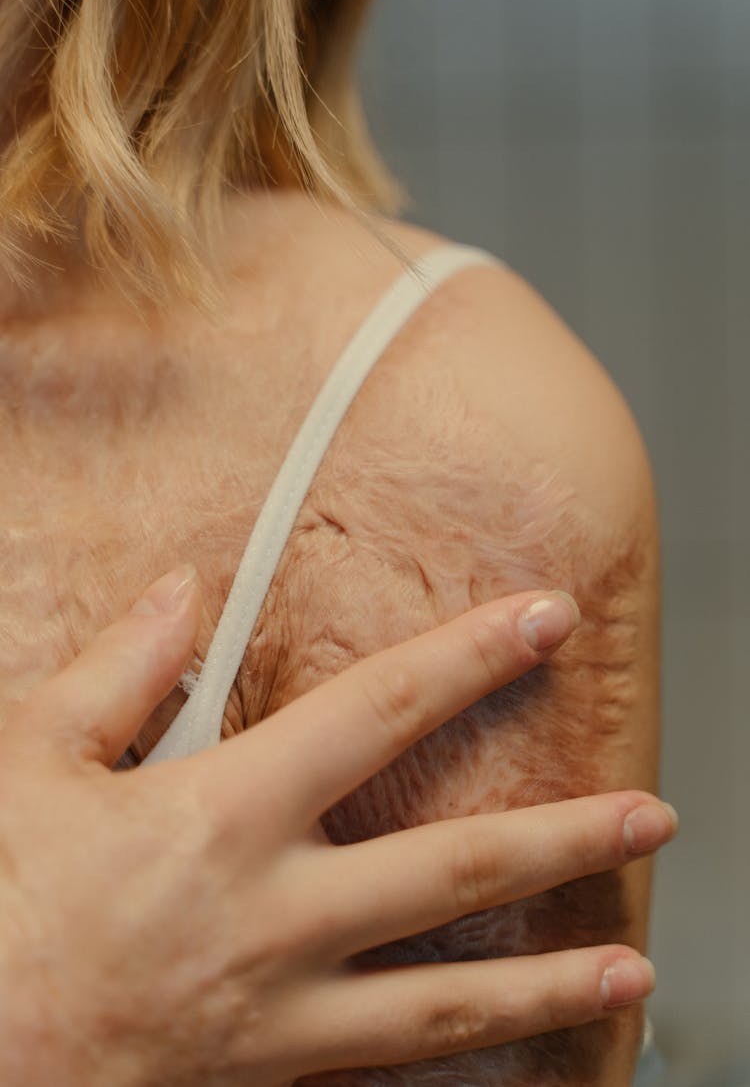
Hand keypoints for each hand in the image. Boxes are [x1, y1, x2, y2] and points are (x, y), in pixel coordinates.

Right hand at [0, 568, 676, 1086]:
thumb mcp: (29, 761)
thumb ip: (117, 668)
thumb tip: (182, 590)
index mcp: (225, 814)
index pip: (380, 709)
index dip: (472, 655)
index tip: (545, 620)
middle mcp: (276, 913)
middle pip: (454, 867)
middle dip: (564, 835)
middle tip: (652, 815)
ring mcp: (283, 1010)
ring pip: (445, 997)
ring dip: (550, 981)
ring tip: (633, 967)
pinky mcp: (270, 1076)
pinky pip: (384, 1068)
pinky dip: (457, 1059)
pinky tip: (509, 1050)